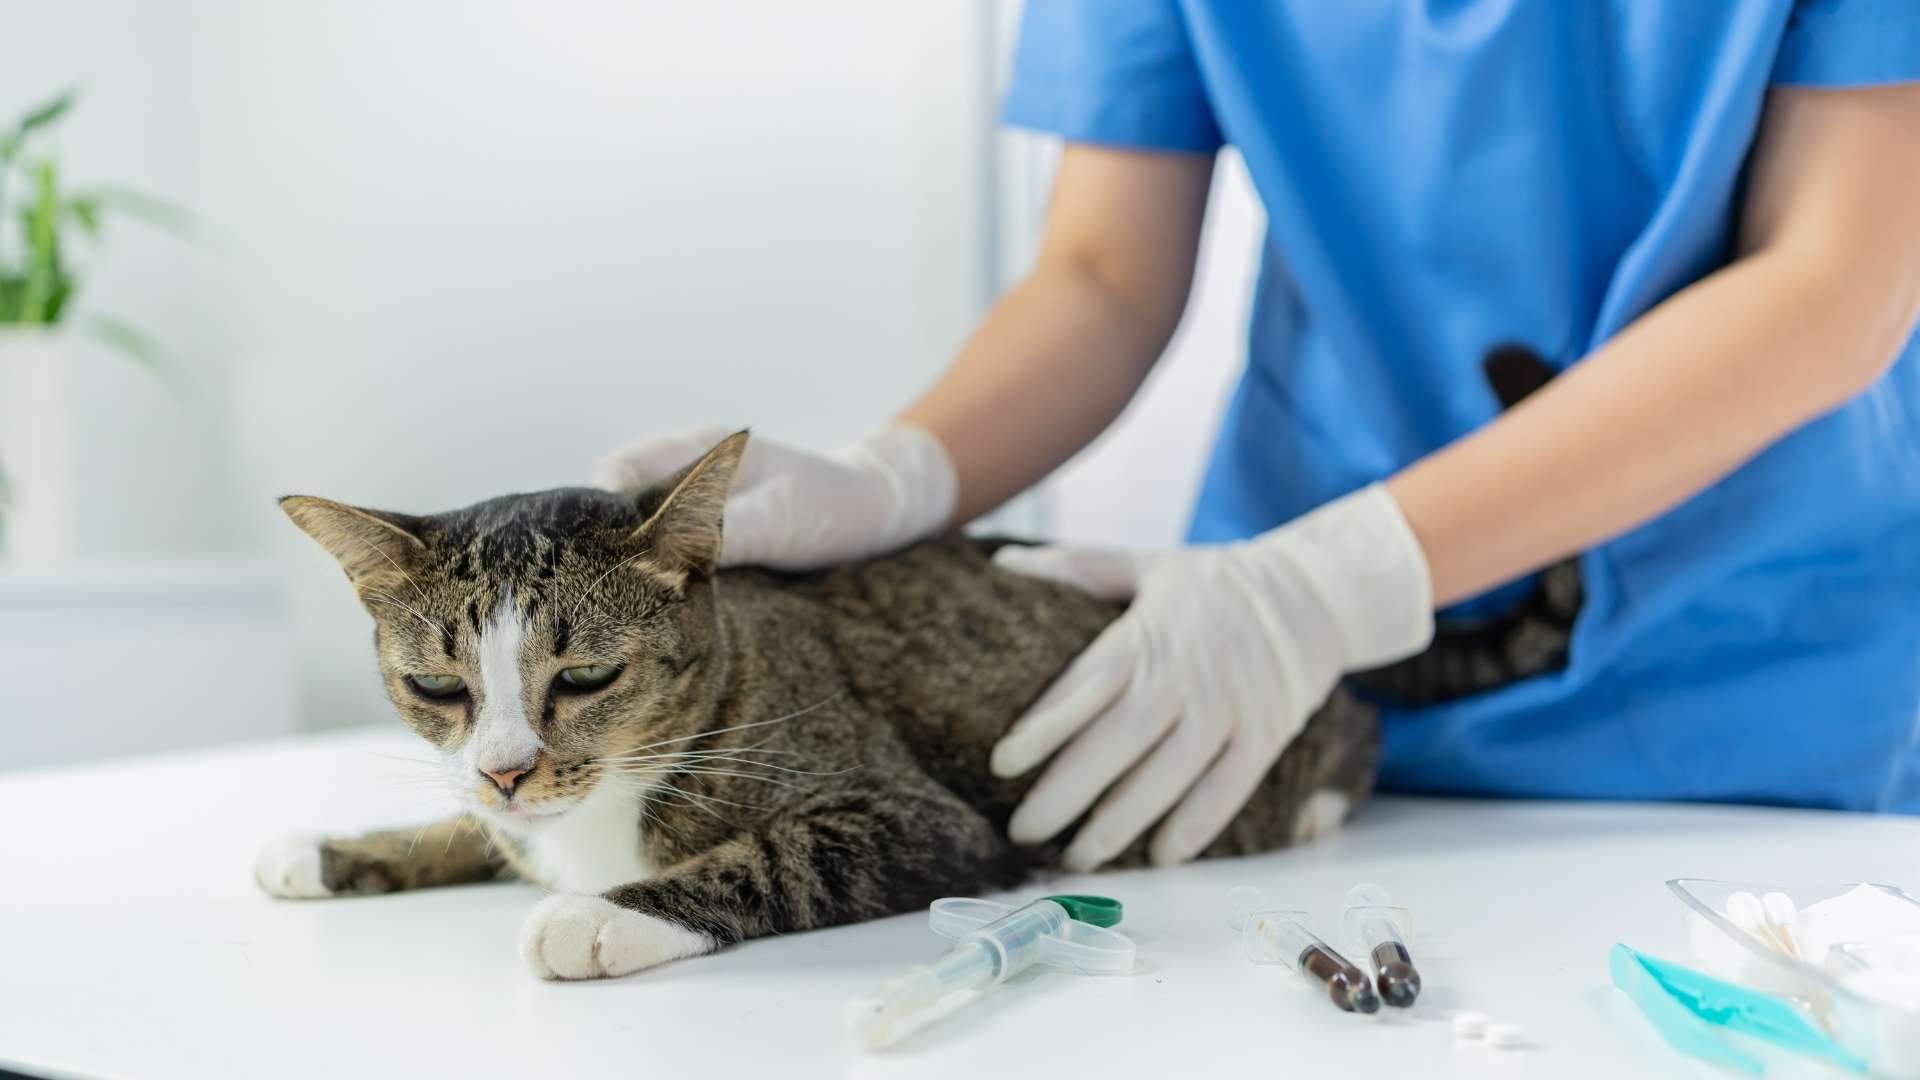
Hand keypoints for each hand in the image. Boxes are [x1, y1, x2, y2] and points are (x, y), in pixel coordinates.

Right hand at [590, 425, 956, 569]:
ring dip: (623, 560)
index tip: (587, 559)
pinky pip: (662, 548)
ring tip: (615, 603)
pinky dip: (650, 572)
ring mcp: (692, 500)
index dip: (594, 514)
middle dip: (599, 543)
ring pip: (633, 529)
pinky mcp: (706, 531)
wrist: (880, 510)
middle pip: (613, 503)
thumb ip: (718, 535)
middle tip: (591, 593)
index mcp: (697, 449)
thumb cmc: (834, 507)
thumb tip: (655, 559)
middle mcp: (685, 469)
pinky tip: (649, 603)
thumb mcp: (778, 522)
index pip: (617, 472)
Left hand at [989, 484, 1433, 869]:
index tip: (1002, 763)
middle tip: (1023, 831)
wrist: (1311, 591)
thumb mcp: (1144, 563)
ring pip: (1166, 777)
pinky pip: (1227, 790)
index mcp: (1145, 636)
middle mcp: (1182, 677)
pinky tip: (1159, 856)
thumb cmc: (1214, 583)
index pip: (1083, 686)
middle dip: (1065, 793)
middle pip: (1115, 743)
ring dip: (1119, 823)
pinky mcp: (1264, 736)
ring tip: (1078, 857)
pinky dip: (1194, 826)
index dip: (1042, 727)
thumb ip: (1075, 567)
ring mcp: (1226, 710)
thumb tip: (1003, 562)